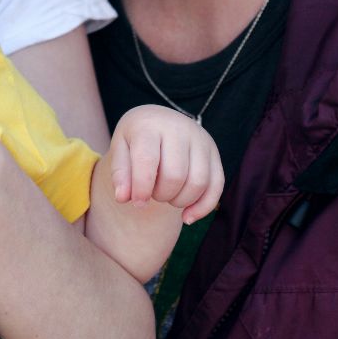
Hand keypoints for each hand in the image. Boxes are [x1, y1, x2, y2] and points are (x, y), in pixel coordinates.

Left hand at [108, 105, 223, 222]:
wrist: (158, 121)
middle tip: (152, 193)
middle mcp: (179, 128)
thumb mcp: (120, 150)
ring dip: (180, 201)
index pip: (147, 160)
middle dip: (161, 195)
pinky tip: (186, 217)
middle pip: (175, 175)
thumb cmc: (136, 139)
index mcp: (150, 125)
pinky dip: (202, 207)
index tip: (137, 202)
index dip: (142, 188)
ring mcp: (201, 140)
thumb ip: (120, 174)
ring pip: (198, 182)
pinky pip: (216, 186)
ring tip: (167, 197)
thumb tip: (123, 198)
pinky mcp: (215, 153)